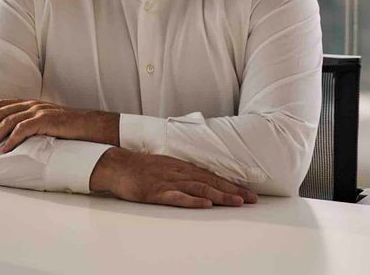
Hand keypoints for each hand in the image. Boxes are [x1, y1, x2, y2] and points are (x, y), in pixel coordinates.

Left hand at [0, 99, 119, 153]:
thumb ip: (30, 124)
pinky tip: (3, 150)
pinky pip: (23, 130)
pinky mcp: (46, 121)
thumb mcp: (45, 123)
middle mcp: (31, 104)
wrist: (91, 126)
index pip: (1, 104)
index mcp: (29, 103)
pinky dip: (11, 140)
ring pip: (8, 122)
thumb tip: (13, 136)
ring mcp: (38, 111)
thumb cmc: (68, 128)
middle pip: (0, 113)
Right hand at [89, 147, 257, 207]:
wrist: (116, 165)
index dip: (230, 184)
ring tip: (237, 202)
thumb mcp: (165, 165)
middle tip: (252, 199)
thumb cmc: (139, 167)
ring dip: (220, 195)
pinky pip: (177, 197)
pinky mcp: (156, 192)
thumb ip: (182, 172)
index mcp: (181, 167)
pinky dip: (193, 201)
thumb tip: (200, 181)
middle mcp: (178, 172)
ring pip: (199, 189)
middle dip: (233, 191)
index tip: (248, 193)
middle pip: (210, 182)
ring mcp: (168, 182)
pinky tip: (205, 205)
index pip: (211, 176)